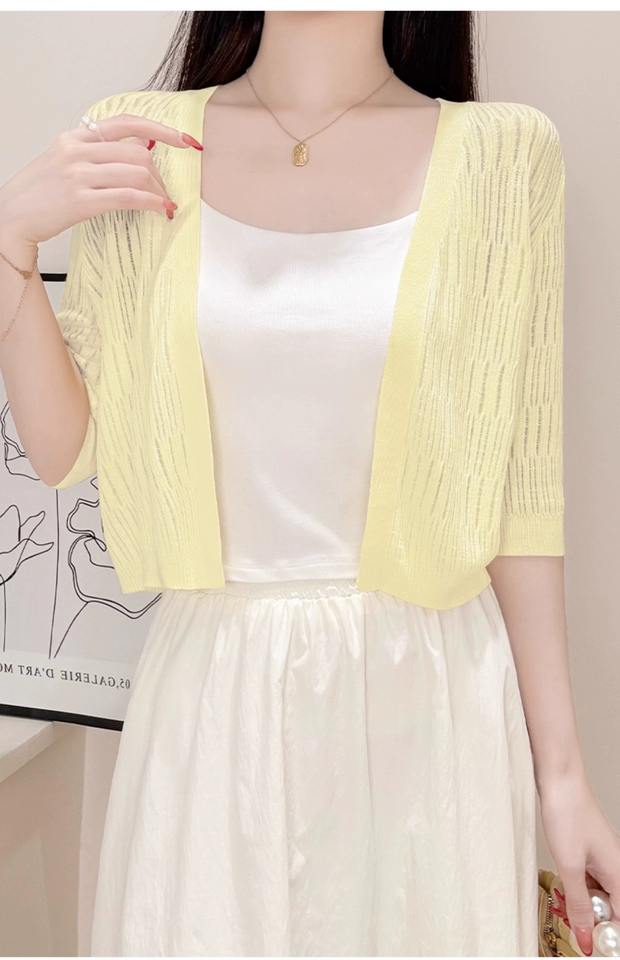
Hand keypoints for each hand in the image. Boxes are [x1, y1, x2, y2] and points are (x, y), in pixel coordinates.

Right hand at [0, 112, 203, 247]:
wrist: (11, 216)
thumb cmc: (39, 194)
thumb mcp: (65, 162)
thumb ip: (98, 153)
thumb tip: (140, 150)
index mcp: (75, 138)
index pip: (125, 122)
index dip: (160, 130)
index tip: (184, 141)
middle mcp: (77, 150)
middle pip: (138, 153)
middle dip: (160, 175)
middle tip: (165, 193)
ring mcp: (78, 174)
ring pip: (137, 173)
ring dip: (158, 191)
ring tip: (163, 205)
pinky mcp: (81, 200)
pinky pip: (128, 197)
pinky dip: (152, 203)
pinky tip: (161, 210)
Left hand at [539, 770, 619, 954]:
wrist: (558, 780)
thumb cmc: (567, 814)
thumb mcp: (569, 866)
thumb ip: (579, 905)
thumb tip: (587, 939)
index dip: (608, 936)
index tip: (589, 946)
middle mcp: (616, 868)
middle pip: (612, 909)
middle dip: (594, 922)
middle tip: (573, 927)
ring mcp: (602, 860)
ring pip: (598, 896)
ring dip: (583, 906)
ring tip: (564, 908)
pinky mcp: (587, 852)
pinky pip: (588, 881)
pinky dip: (576, 889)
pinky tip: (562, 889)